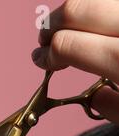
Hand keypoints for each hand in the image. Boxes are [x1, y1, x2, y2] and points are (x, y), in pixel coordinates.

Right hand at [32, 0, 118, 123]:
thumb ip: (113, 108)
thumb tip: (96, 97)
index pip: (67, 45)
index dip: (46, 53)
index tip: (41, 59)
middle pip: (76, 10)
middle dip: (52, 24)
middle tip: (46, 39)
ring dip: (77, 12)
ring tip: (74, 27)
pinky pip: (114, 2)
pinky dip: (102, 11)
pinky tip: (102, 26)